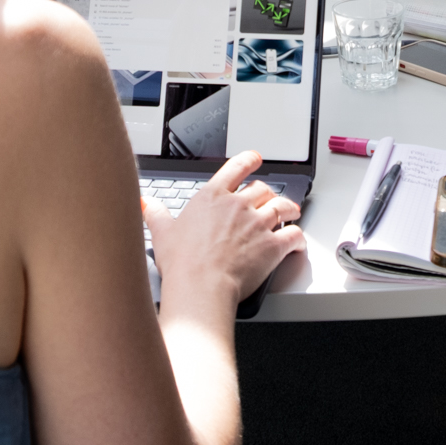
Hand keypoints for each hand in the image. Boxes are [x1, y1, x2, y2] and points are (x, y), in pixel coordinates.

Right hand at [143, 150, 304, 307]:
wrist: (201, 285)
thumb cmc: (182, 262)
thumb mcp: (162, 233)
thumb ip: (157, 214)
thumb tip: (147, 203)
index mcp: (213, 196)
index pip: (237, 167)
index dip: (249, 160)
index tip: (254, 159)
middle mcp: (239, 204)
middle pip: (262, 189)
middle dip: (267, 193)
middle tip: (268, 198)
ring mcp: (258, 223)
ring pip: (282, 206)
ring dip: (289, 209)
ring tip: (291, 212)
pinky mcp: (273, 245)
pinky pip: (293, 235)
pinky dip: (298, 237)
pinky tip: (297, 242)